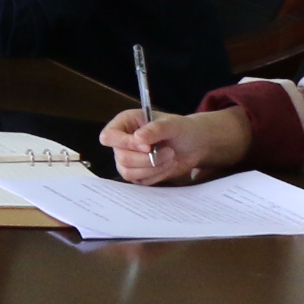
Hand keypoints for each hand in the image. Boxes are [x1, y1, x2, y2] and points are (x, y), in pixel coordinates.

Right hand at [101, 105, 249, 184]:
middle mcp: (123, 141)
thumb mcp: (172, 124)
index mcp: (125, 123)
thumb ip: (155, 129)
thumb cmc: (182, 129)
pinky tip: (167, 166)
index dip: (125, 143)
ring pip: (128, 172)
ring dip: (154, 168)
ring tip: (170, 157)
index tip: (148, 146)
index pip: (109, 136)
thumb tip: (138, 138)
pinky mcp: (137, 173)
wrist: (195, 145)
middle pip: (121, 157)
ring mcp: (129, 158)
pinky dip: (156, 175)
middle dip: (148, 159)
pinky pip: (140, 181)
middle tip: (169, 152)